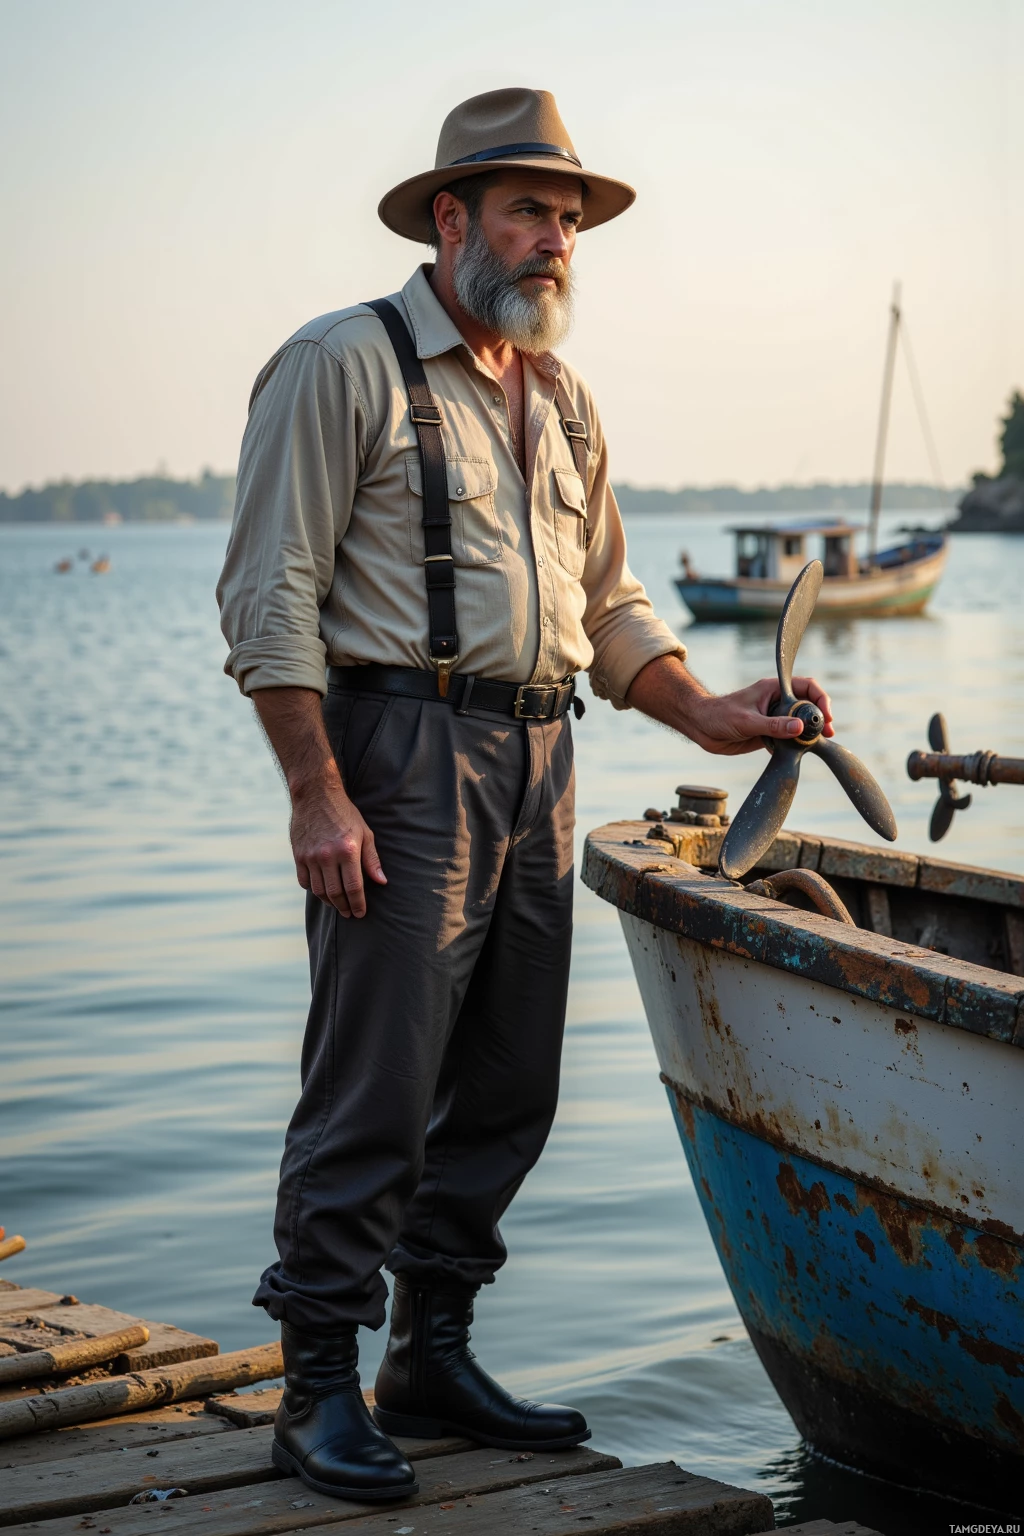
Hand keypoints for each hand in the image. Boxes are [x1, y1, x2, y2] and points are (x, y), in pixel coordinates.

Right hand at [289, 776, 386, 917]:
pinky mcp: (298, 855)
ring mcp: (310, 857)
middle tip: (349, 913)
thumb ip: (372, 859)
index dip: (358, 904)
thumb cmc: (344, 814)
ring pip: (319, 891)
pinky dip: (313, 890)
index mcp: (348, 851)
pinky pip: (304, 881)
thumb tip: (381, 881)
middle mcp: (327, 856)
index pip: (354, 887)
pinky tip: (322, 891)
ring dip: (329, 902)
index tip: (360, 914)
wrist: (315, 795)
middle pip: (335, 893)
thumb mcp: (365, 833)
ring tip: (338, 905)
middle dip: (344, 907)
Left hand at [683, 675, 833, 755]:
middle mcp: (777, 702)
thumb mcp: (747, 720)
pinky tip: (799, 751)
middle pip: (808, 706)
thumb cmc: (719, 715)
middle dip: (821, 718)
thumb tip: (799, 728)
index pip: (807, 686)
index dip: (820, 698)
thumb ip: (773, 725)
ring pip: (801, 723)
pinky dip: (797, 744)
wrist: (701, 727)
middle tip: (828, 733)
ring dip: (811, 733)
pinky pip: (789, 738)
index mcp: (774, 689)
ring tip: (818, 743)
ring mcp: (775, 718)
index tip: (826, 715)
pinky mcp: (770, 733)